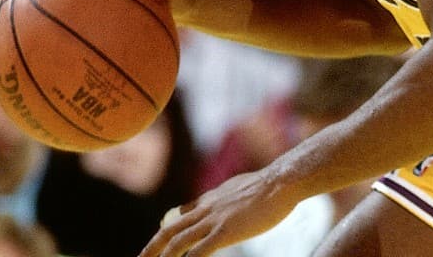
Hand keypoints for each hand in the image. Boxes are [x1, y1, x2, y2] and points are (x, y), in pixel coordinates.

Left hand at [139, 168, 301, 256]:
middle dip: (153, 247)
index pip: (183, 213)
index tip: (161, 239)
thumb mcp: (240, 187)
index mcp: (211, 198)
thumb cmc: (269, 185)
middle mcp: (206, 209)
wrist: (279, 182)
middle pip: (170, 229)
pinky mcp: (224, 232)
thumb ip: (227, 196)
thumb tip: (225, 199)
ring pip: (178, 242)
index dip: (170, 228)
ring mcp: (213, 221)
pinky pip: (198, 252)